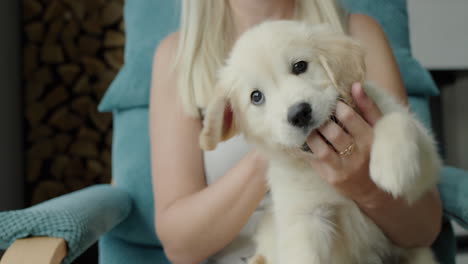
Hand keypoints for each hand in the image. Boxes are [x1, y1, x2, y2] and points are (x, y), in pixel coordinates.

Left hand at [305, 83, 383, 204]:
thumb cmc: (372, 152)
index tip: (328, 100)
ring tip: (305, 125)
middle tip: (312, 112)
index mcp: (370, 139)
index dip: (336, 106)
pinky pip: (314, 161)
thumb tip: (355, 85)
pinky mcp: (331, 177)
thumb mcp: (376, 129)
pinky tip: (300, 139)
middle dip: (320, 120)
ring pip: (321, 148)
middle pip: (333, 132)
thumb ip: (368, 107)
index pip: (350, 118)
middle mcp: (357, 154)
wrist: (370, 189)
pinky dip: (305, 149)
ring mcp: (343, 168)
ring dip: (310, 134)